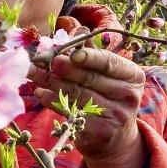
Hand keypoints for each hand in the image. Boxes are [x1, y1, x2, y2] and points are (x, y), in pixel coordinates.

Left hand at [29, 46, 146, 167]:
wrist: (116, 139)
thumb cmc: (108, 97)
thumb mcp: (107, 75)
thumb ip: (92, 53)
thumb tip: (76, 28)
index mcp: (133, 76)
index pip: (109, 62)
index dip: (89, 56)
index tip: (70, 52)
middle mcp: (129, 96)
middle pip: (89, 78)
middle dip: (62, 67)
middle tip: (42, 60)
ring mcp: (115, 116)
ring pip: (76, 94)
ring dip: (51, 82)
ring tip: (34, 73)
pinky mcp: (99, 132)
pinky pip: (70, 112)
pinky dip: (52, 101)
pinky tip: (40, 93)